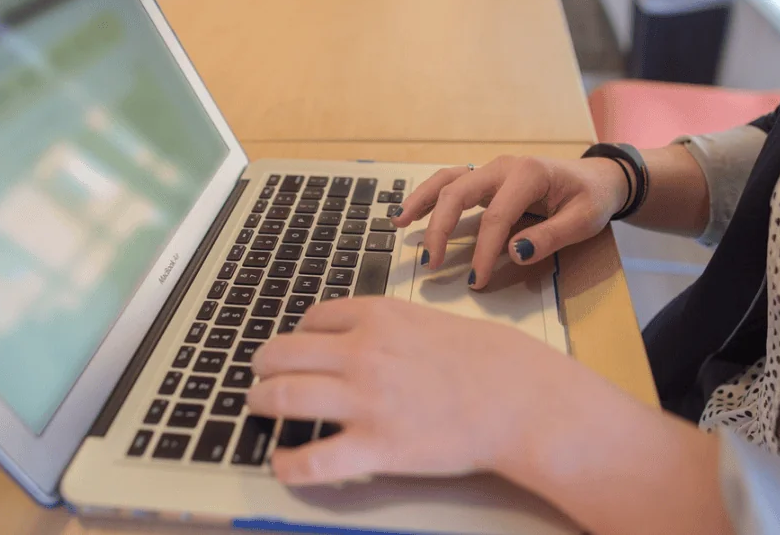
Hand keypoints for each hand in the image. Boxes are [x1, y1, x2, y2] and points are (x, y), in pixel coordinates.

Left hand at [248, 297, 584, 484]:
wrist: (522, 398)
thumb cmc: (489, 360)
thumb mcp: (431, 320)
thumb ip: (390, 326)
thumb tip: (362, 336)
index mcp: (377, 316)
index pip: (311, 317)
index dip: (295, 334)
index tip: (294, 347)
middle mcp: (361, 353)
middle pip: (282, 353)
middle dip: (262, 367)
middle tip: (260, 377)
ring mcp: (364, 400)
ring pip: (280, 397)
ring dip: (259, 402)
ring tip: (258, 408)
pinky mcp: (375, 447)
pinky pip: (310, 459)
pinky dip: (286, 463)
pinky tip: (282, 463)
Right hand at [390, 156, 629, 288]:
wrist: (599, 177)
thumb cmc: (591, 198)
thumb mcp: (583, 220)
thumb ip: (550, 237)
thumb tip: (514, 253)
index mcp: (528, 174)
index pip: (496, 217)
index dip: (483, 252)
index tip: (476, 280)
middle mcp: (503, 167)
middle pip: (459, 193)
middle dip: (440, 229)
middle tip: (431, 263)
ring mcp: (491, 169)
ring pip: (447, 181)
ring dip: (422, 203)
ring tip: (399, 225)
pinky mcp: (486, 179)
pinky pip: (451, 182)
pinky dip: (427, 196)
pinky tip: (408, 213)